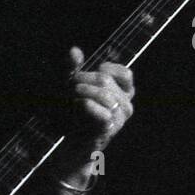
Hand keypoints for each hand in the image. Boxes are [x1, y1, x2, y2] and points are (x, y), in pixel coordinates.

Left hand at [61, 45, 134, 165]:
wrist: (72, 144)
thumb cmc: (76, 114)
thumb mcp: (72, 87)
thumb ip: (73, 68)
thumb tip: (74, 50)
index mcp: (124, 94)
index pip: (125, 74)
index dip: (106, 69)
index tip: (90, 73)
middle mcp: (126, 105)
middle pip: (106, 81)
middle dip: (83, 79)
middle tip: (68, 87)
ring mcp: (119, 119)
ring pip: (105, 95)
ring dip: (82, 92)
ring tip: (70, 97)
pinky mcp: (108, 130)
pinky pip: (104, 114)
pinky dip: (89, 106)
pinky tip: (78, 104)